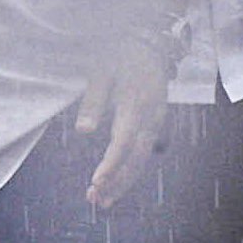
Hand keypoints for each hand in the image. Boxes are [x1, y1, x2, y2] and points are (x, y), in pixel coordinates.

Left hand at [78, 40, 173, 208]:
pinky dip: (132, 168)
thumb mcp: (101, 71)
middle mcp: (152, 116)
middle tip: (96, 201)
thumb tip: (84, 131)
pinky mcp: (157, 122)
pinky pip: (146, 150)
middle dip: (117, 182)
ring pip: (143, 158)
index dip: (110, 164)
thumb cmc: (121, 53)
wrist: (150, 41)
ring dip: (124, 180)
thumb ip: (93, 101)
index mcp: (136, 103)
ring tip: (104, 200)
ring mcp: (158, 120)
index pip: (123, 142)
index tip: (96, 182)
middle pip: (136, 157)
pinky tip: (118, 181)